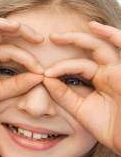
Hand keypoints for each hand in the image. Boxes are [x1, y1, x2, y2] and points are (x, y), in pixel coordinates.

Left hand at [44, 22, 120, 154]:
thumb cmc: (112, 130)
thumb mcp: (82, 110)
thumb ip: (64, 95)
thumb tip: (44, 77)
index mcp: (101, 80)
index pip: (78, 65)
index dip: (60, 67)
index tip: (43, 73)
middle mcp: (112, 72)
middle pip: (91, 49)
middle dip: (71, 40)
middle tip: (50, 37)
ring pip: (103, 46)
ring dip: (83, 37)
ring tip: (65, 32)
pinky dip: (112, 35)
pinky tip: (95, 27)